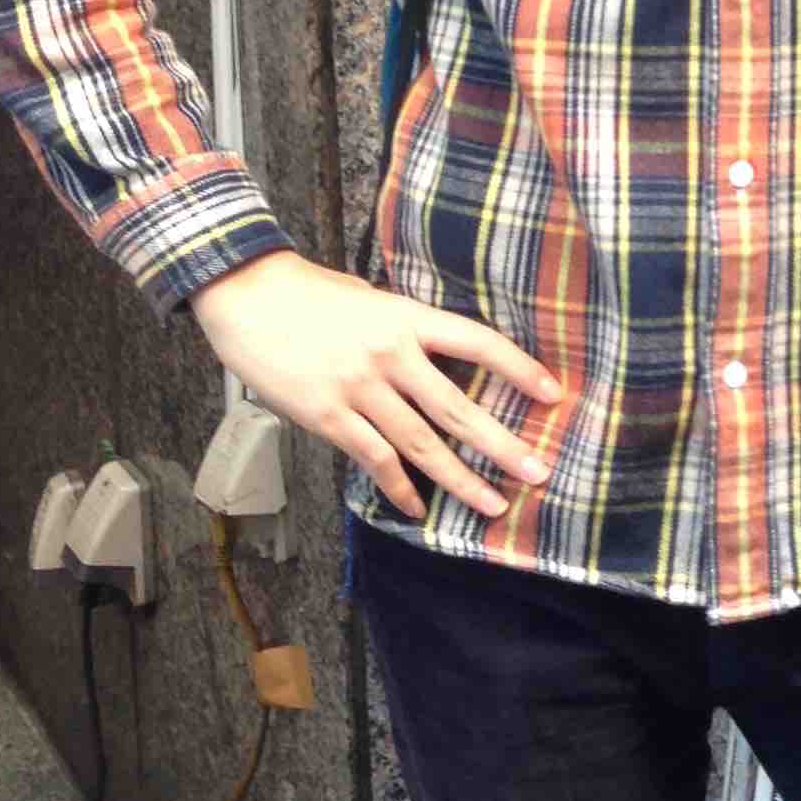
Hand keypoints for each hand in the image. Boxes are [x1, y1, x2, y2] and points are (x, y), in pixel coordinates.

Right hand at [188, 250, 560, 521]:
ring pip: (421, 444)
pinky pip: (374, 460)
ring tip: (492, 505)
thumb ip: (406, 328)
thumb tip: (440, 356)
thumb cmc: (309, 293)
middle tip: (539, 472)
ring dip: (460, 480)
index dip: (519, 368)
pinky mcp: (327, 416)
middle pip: (457, 407)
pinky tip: (418, 507)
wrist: (246, 295)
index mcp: (407, 318)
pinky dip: (399, 488)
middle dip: (502, 445)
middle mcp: (390, 354)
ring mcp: (358, 388)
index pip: (478, 342)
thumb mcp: (371, 298)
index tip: (554, 394)